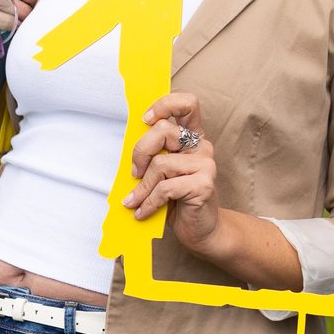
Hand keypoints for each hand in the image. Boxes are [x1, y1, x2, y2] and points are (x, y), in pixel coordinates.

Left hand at [126, 92, 221, 249]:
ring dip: (142, 187)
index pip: (187, 104)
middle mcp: (202, 146)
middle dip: (140, 152)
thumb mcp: (162, 173)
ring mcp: (206, 164)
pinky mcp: (204, 184)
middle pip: (163, 130)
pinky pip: (165, 188)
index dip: (165, 105)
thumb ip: (153, 155)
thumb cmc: (178, 200)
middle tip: (134, 173)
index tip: (146, 120)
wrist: (201, 230)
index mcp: (192, 137)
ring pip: (160, 163)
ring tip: (135, 201)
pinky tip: (143, 211)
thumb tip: (127, 149)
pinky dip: (148, 202)